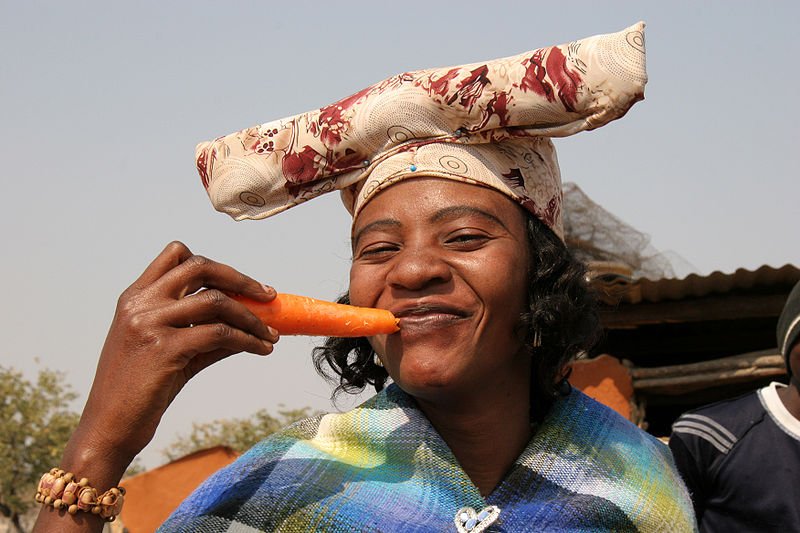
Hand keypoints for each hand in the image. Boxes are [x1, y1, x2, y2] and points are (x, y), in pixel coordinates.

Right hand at [70, 241, 278, 468]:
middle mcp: (141, 303)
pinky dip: (248, 340)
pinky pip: (220, 334)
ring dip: (252, 317)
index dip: (215, 265)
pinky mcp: (165, 348)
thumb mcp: (166, 350)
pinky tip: (262, 350)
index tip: (242, 283)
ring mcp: (150, 323)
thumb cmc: (138, 392)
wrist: (109, 428)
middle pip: (200, 267)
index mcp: (135, 297)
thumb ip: (202, 331)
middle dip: (241, 279)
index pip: (176, 255)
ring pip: (216, 301)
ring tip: (271, 334)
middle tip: (268, 296)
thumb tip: (248, 324)